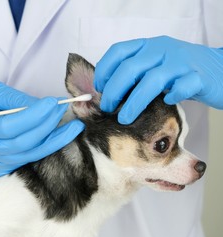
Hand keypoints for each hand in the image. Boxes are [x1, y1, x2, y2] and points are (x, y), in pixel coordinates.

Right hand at [0, 80, 84, 176]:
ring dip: (53, 141)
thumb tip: (44, 106)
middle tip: (63, 111)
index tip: (53, 102)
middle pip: (21, 144)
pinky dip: (42, 149)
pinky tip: (57, 138)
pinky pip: (25, 160)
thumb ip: (15, 100)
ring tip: (72, 127)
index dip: (33, 116)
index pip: (9, 126)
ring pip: (27, 155)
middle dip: (46, 127)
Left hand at [95, 36, 222, 123]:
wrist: (219, 69)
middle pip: (131, 68)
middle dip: (114, 91)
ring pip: (153, 80)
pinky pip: (183, 87)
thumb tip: (104, 91)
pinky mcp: (200, 77)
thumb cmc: (179, 71)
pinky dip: (173, 96)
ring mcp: (182, 62)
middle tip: (107, 107)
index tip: (98, 89)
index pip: (119, 52)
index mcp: (148, 46)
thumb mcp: (153, 65)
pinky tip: (166, 103)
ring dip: (134, 102)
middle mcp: (163, 50)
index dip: (104, 71)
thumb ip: (133, 73)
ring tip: (124, 118)